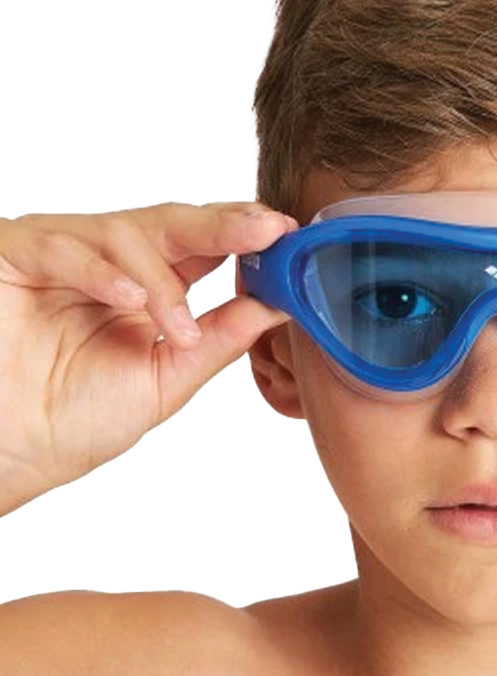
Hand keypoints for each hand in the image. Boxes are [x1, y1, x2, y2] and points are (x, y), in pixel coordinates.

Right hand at [0, 202, 295, 511]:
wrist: (8, 452)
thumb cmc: (77, 417)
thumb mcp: (167, 377)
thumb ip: (220, 338)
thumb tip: (281, 305)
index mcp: (150, 284)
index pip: (204, 243)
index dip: (245, 234)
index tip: (289, 234)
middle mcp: (109, 259)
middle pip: (174, 223)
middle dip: (225, 226)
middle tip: (269, 229)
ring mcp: (62, 250)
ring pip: (125, 232)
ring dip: (161, 280)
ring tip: (177, 326)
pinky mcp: (15, 253)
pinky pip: (62, 247)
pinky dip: (100, 273)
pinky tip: (130, 300)